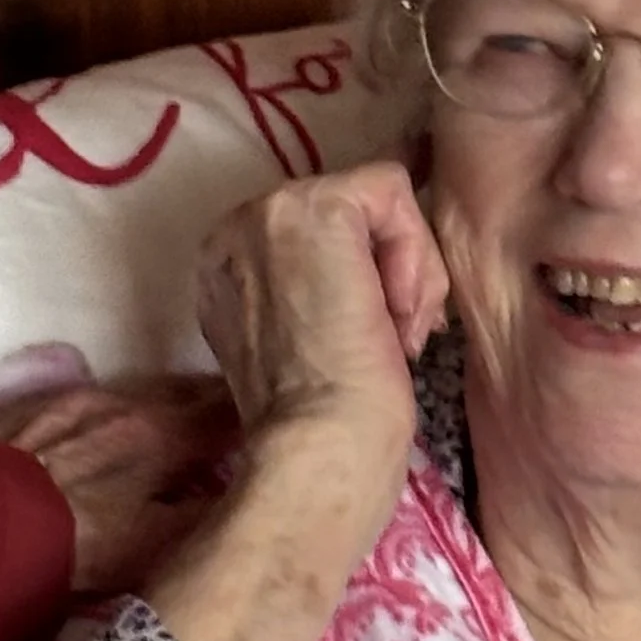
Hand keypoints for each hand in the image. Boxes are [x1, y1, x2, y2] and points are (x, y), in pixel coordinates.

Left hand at [0, 374, 238, 597]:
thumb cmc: (73, 547)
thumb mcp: (155, 548)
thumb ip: (206, 517)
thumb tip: (244, 498)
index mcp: (164, 435)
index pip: (229, 413)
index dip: (256, 416)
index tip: (277, 420)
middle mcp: (125, 403)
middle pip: (186, 390)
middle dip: (216, 400)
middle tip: (238, 411)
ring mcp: (76, 398)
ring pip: (139, 388)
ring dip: (167, 399)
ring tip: (182, 413)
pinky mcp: (33, 405)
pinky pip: (90, 395)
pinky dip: (115, 405)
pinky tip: (112, 419)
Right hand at [194, 159, 447, 497]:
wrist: (319, 450)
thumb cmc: (322, 425)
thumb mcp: (302, 344)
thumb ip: (313, 294)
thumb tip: (374, 274)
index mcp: (226, 269)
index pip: (319, 240)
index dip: (362, 282)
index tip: (368, 342)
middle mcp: (234, 231)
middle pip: (350, 213)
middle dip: (389, 273)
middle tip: (392, 342)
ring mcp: (267, 212)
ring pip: (376, 201)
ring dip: (408, 270)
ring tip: (395, 335)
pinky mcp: (317, 207)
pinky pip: (392, 190)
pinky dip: (415, 253)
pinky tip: (396, 313)